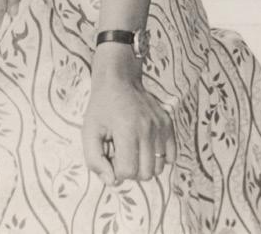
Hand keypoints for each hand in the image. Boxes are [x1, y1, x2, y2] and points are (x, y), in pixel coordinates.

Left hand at [82, 51, 176, 185]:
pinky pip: (171, 155)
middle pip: (145, 173)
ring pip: (159, 167)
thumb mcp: (89, 132)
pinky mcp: (167, 123)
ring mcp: (160, 126)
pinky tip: (147, 148)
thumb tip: (112, 182)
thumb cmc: (102, 106)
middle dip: (131, 171)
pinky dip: (160, 158)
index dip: (115, 171)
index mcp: (127, 131)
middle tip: (122, 154)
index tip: (111, 156)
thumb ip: (95, 161)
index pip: (127, 172)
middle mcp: (148, 129)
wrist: (119, 79)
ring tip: (134, 149)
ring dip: (145, 165)